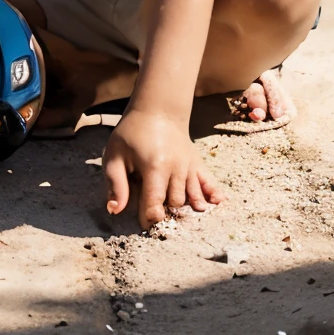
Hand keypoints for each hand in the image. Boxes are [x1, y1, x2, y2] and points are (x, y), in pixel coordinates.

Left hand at [103, 110, 222, 229]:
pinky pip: (208, 180)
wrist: (158, 109)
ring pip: (191, 196)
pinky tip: (218, 203)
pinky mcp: (196, 162)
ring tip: (188, 222)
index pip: (154, 203)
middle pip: (175, 202)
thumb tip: (115, 210)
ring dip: (188, 209)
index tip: (144, 225)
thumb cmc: (132, 133)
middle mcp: (176, 167)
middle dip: (167, 213)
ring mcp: (189, 164)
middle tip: (160, 218)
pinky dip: (213, 193)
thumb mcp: (114, 155)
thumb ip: (115, 184)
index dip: (148, 218)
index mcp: (155, 166)